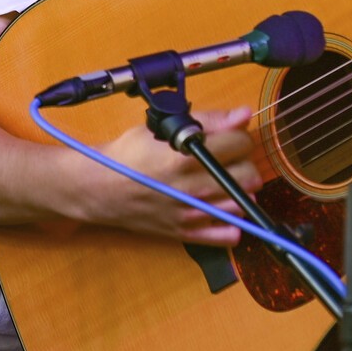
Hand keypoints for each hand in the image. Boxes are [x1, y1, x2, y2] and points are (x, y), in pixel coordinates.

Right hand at [70, 108, 260, 244]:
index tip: (227, 137)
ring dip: (238, 189)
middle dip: (242, 162)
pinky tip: (218, 206)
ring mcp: (194, 214)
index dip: (237, 134)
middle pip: (250, 174)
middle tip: (225, 158)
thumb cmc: (129, 154)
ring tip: (220, 180)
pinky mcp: (189, 234)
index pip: (242, 142)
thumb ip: (209, 120)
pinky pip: (229, 236)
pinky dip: (231, 222)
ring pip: (245, 203)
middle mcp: (196, 188)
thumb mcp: (164, 128)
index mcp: (189, 157)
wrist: (100, 188)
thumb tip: (244, 114)